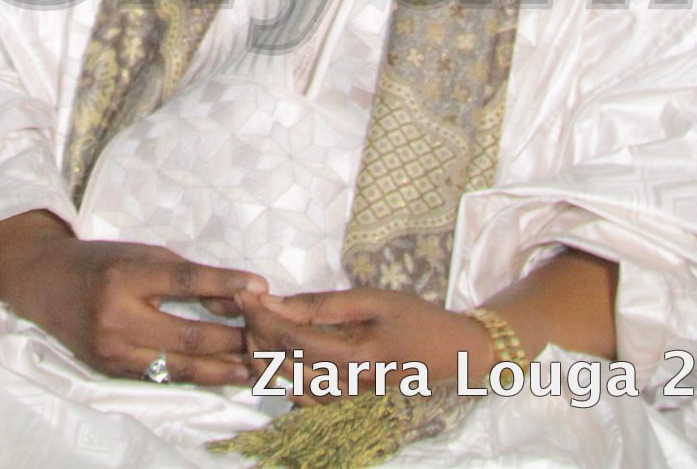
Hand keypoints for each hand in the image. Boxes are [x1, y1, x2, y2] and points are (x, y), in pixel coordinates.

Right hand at [0, 211, 264, 386]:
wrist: (44, 284)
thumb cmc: (102, 262)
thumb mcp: (143, 255)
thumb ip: (187, 277)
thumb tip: (236, 300)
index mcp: (123, 275)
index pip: (183, 281)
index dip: (224, 284)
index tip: (261, 286)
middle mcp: (115, 316)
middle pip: (187, 334)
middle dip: (233, 337)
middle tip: (268, 338)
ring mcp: (112, 350)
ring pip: (179, 366)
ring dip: (223, 367)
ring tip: (257, 367)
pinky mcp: (111, 371)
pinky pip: (162, 377)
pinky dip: (196, 376)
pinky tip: (223, 375)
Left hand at [237, 288, 490, 399]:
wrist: (454, 353)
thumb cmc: (417, 319)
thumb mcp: (374, 300)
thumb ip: (324, 305)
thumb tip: (277, 303)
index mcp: (355, 357)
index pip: (292, 340)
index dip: (261, 316)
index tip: (242, 294)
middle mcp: (346, 386)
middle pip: (283, 366)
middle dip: (254, 335)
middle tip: (242, 306)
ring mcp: (346, 399)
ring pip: (287, 386)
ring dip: (262, 357)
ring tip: (251, 326)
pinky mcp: (347, 403)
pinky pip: (303, 398)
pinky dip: (280, 377)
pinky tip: (272, 356)